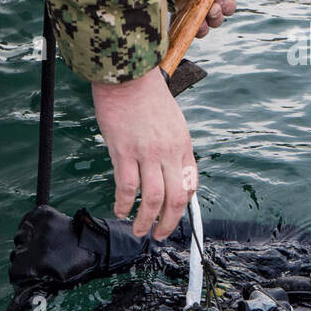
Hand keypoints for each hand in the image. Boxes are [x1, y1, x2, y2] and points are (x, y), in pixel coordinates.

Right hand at [91, 68, 196, 239]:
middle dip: (168, 222)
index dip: (183, 205)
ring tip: (139, 230)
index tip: (173, 215)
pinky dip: (123, 203)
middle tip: (159, 234)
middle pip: (175, 197)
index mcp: (182, 145)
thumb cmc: (148, 96)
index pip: (190, 184)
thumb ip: (172, 147)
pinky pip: (127, 186)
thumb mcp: (172, 122)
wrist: (129, 76)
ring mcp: (147, 153)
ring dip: (146, 220)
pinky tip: (120, 210)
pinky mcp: (124, 151)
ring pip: (152, 198)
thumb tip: (168, 170)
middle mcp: (169, 152)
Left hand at [166, 0, 236, 36]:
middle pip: (216, 15)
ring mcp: (186, 8)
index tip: (222, 0)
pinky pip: (181, 28)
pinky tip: (183, 27)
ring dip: (204, 26)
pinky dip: (185, 30)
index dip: (227, 4)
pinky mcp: (172, 14)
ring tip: (200, 21)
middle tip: (212, 9)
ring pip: (202, 26)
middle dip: (218, 15)